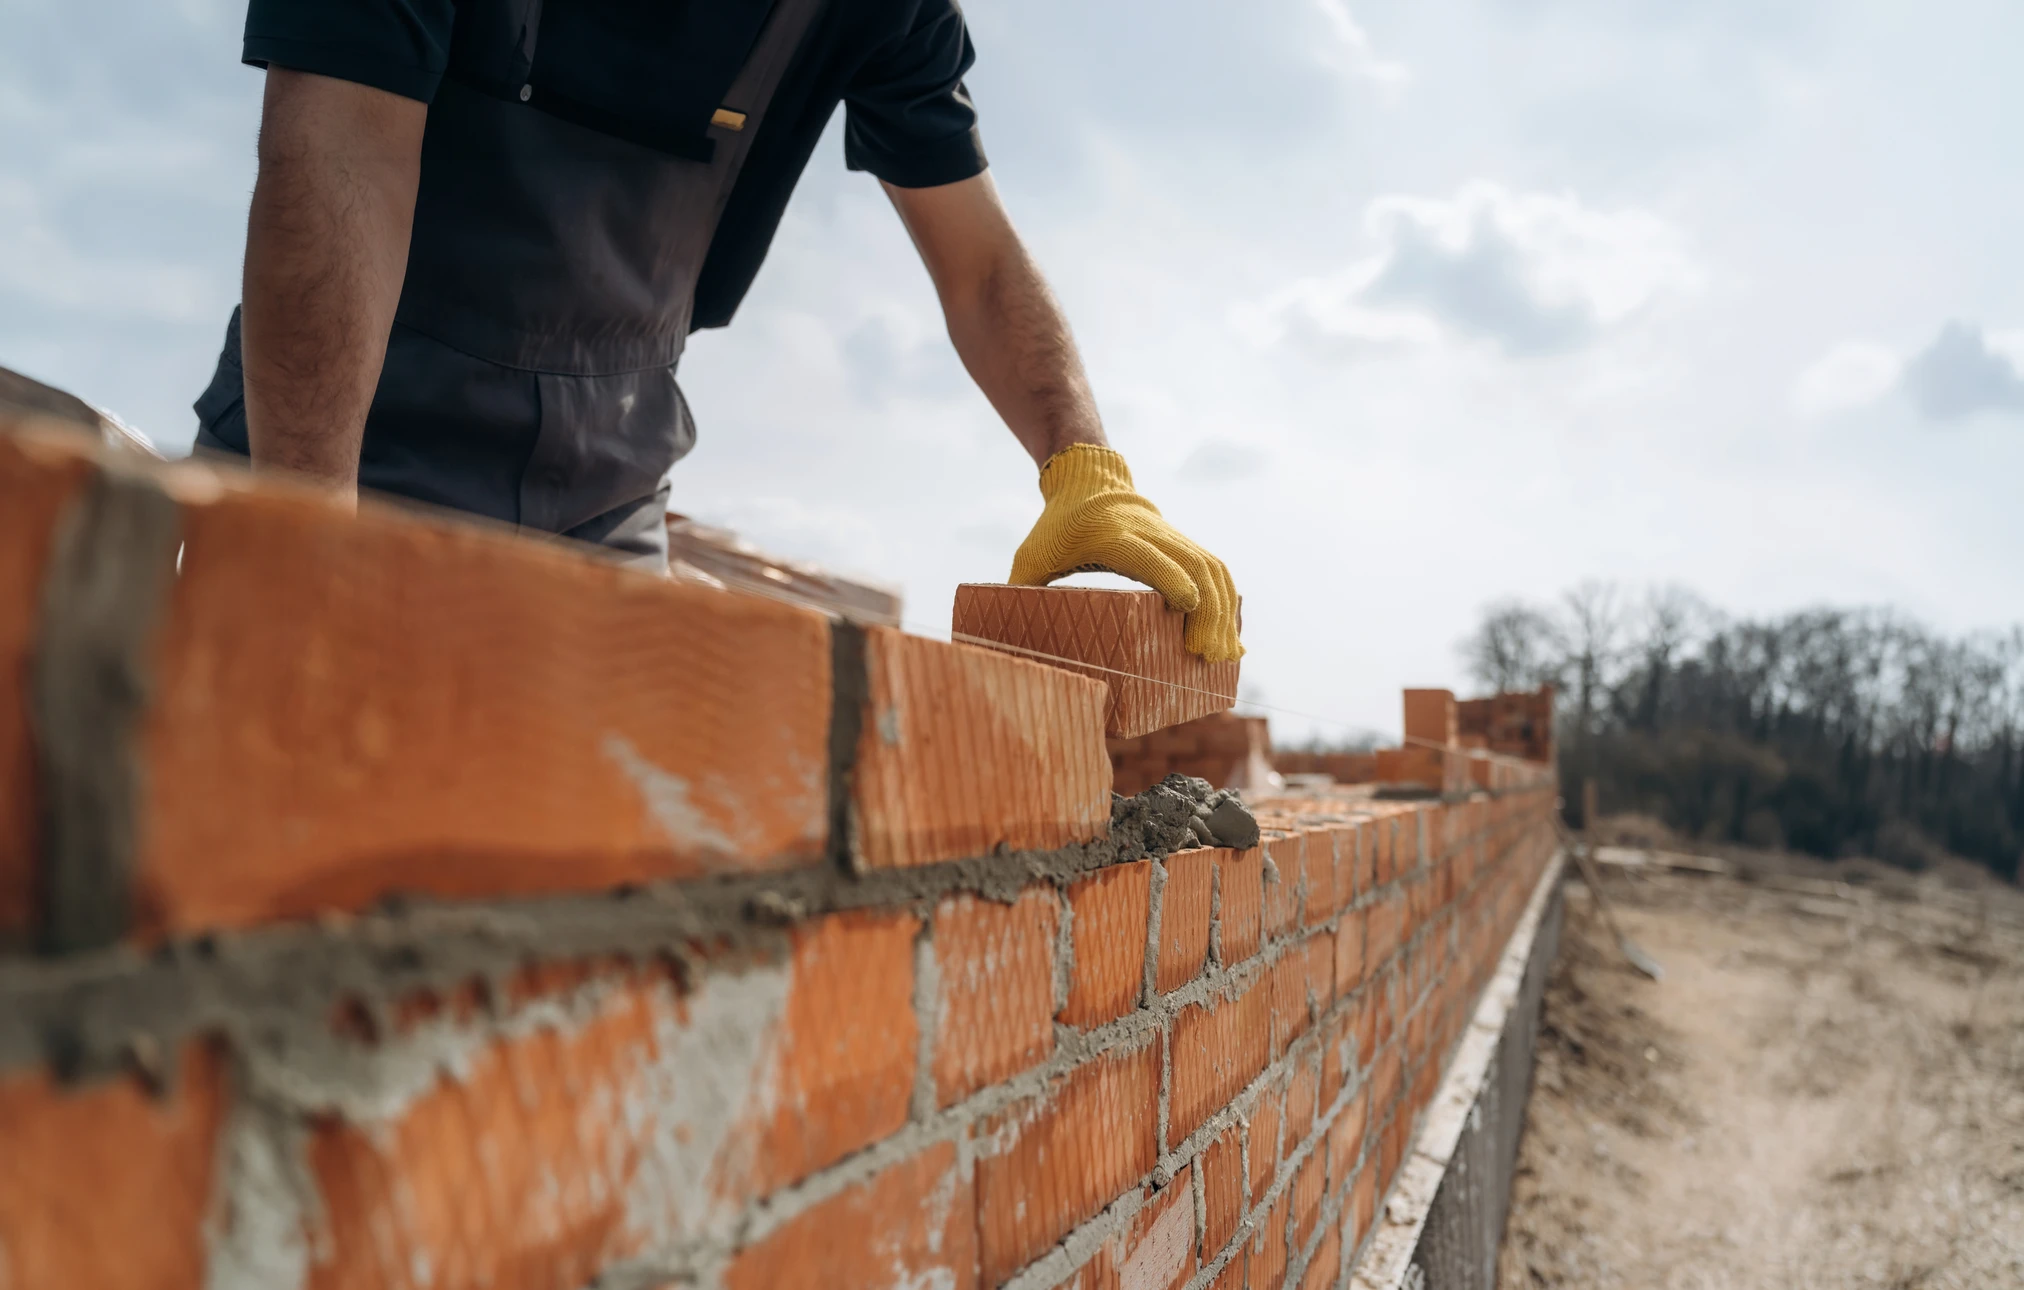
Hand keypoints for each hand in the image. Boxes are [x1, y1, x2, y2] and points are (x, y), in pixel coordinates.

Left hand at [1009, 444, 1242, 661]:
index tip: (1187, 604)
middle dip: (1206, 610)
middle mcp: (1150, 533)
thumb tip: (1004, 637)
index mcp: (1112, 535)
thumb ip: (1021, 589)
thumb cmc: (1057, 526)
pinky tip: (1233, 635)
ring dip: (1224, 611)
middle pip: (1192, 565)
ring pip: (1212, 568)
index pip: (1147, 554)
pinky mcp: (1184, 543)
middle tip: (1205, 655)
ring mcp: (1172, 536)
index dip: (1169, 576)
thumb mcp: (1033, 554)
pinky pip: (1216, 569)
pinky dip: (1229, 601)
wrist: (1089, 479)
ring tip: (1225, 655)